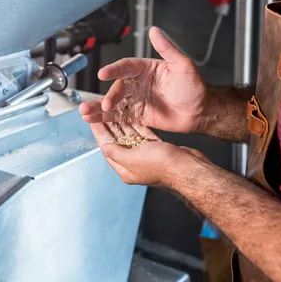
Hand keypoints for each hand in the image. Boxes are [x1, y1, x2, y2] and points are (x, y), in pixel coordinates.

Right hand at [79, 27, 206, 133]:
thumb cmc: (194, 87)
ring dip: (98, 107)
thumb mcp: (182, 65)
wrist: (200, 112)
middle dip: (108, 96)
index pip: (126, 67)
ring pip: (113, 103)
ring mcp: (136, 100)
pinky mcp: (136, 115)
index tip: (103, 73)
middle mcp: (137, 83)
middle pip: (118, 88)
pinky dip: (104, 118)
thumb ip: (167, 48)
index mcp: (145, 68)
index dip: (114, 70)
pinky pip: (117, 116)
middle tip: (105, 103)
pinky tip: (91, 119)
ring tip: (84, 112)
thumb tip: (155, 30)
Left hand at [90, 122, 209, 186]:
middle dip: (110, 126)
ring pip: (131, 137)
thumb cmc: (161, 165)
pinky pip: (143, 135)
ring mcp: (146, 156)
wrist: (187, 166)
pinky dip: (138, 126)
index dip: (100, 133)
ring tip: (115, 111)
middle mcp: (134, 164)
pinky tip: (133, 118)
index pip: (107, 148)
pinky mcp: (157, 149)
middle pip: (118, 141)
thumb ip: (116, 152)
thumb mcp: (133, 158)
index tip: (93, 120)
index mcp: (126, 170)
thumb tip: (104, 147)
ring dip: (123, 124)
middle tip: (102, 111)